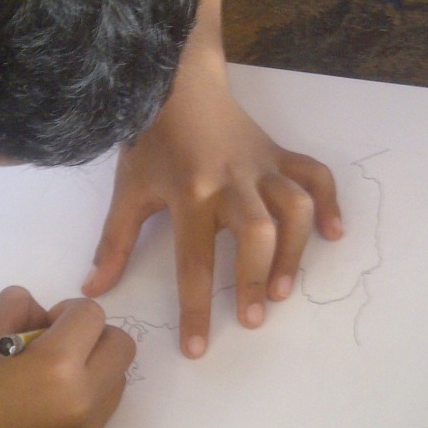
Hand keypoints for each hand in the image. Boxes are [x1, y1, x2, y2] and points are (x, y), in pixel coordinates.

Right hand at [0, 288, 134, 427]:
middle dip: (93, 335)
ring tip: (49, 374)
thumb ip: (22, 306)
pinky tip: (46, 398)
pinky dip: (88, 393)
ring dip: (95, 365)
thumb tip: (48, 317)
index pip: (92, 315)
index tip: (39, 326)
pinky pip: (103, 409)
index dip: (66, 311)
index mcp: (59, 368)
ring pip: (118, 379)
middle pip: (122, 346)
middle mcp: (83, 402)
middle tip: (54, 344)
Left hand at [82, 61, 341, 357]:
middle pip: (255, 234)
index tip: (199, 348)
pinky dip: (329, 203)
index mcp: (190, 194)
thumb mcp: (128, 190)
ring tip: (283, 290)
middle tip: (253, 319)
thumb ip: (114, 243)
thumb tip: (94, 290)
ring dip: (295, 251)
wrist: (176, 79)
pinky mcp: (279, 153)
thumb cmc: (151, 138)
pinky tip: (333, 234)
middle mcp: (231, 182)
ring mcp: (260, 167)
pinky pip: (314, 175)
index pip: (194, 262)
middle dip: (256, 279)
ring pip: (293, 207)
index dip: (196, 309)